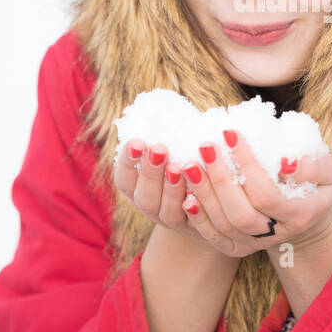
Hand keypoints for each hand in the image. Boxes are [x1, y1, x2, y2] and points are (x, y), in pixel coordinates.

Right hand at [113, 138, 237, 257]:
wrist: (207, 201)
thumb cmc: (185, 161)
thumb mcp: (171, 151)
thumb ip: (166, 137)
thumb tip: (162, 104)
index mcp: (136, 187)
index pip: (124, 178)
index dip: (128, 162)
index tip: (137, 142)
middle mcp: (149, 206)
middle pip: (143, 196)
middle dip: (150, 171)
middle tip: (159, 149)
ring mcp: (169, 220)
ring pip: (164, 210)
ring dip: (170, 189)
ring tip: (179, 167)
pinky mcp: (193, 228)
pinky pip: (192, 222)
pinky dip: (194, 208)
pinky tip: (198, 193)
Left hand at [180, 129, 331, 258]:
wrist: (306, 218)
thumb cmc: (314, 184)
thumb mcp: (326, 172)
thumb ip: (314, 165)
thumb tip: (286, 162)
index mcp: (299, 214)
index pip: (267, 194)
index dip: (247, 165)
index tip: (231, 134)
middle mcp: (275, 234)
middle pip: (241, 213)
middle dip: (220, 179)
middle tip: (205, 146)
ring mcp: (254, 244)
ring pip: (224, 225)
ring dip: (204, 194)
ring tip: (189, 163)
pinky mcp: (237, 248)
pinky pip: (213, 237)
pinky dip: (198, 218)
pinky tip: (185, 195)